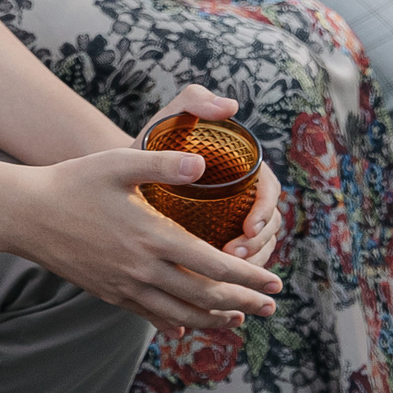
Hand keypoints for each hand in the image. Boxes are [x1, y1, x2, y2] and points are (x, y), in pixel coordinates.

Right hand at [0, 138, 284, 334]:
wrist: (26, 215)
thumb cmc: (73, 182)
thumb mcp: (118, 163)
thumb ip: (164, 163)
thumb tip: (205, 166)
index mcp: (153, 237)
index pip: (215, 265)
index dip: (249, 276)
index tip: (275, 281)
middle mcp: (143, 270)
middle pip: (205, 297)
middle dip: (244, 303)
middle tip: (271, 306)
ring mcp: (125, 286)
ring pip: (181, 314)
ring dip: (215, 319)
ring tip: (238, 319)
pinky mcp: (109, 293)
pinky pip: (150, 316)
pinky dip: (176, 322)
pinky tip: (187, 325)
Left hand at [138, 85, 283, 269]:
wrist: (125, 168)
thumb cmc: (154, 140)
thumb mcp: (172, 117)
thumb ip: (196, 102)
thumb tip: (230, 106)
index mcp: (243, 169)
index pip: (267, 193)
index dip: (265, 212)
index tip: (250, 227)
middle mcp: (243, 197)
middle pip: (267, 228)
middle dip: (258, 246)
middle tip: (233, 257)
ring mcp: (230, 220)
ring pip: (253, 250)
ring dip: (245, 267)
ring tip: (223, 277)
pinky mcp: (214, 241)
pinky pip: (230, 266)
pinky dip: (226, 280)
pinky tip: (210, 291)